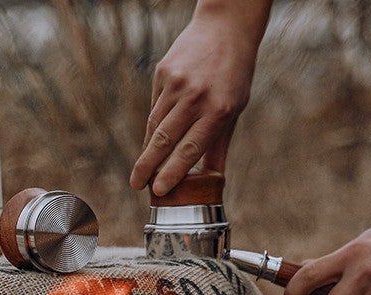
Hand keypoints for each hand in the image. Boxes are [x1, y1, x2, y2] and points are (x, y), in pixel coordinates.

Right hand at [129, 1, 270, 196]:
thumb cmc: (233, 75)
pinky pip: (154, 108)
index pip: (189, 149)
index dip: (172, 173)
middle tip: (136, 186)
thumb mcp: (234, 110)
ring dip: (146, 150)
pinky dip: (153, 126)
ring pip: (154, 126)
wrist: (226, 27)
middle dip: (147, 167)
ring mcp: (176, 83)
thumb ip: (219, 146)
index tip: (158, 191)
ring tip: (140, 171)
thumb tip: (212, 183)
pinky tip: (153, 139)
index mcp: (218, 110)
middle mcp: (195, 97)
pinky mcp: (162, 73)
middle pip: (164, 140)